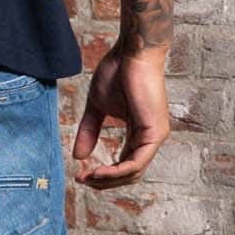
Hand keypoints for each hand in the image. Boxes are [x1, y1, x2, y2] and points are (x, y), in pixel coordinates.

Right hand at [73, 42, 170, 187]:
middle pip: (129, 174)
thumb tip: (78, 157)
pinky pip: (136, 163)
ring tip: (88, 178)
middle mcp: (150, 138)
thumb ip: (90, 131)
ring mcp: (155, 136)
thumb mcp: (97, 107)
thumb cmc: (117, 72)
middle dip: (104, 181)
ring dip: (108, 179)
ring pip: (133, 173)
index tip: (80, 175)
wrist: (131, 53)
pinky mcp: (155, 132)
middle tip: (81, 180)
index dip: (102, 174)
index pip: (124, 165)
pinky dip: (117, 171)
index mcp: (139, 133)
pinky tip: (99, 171)